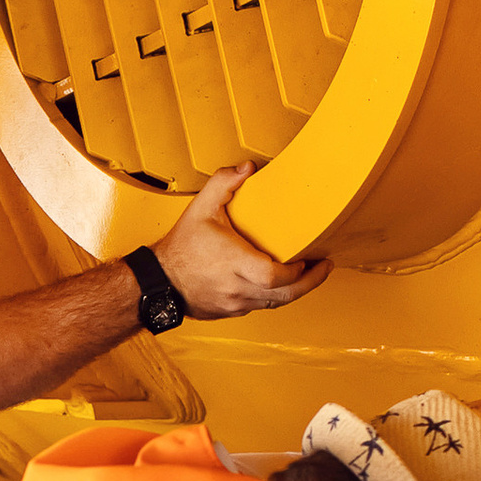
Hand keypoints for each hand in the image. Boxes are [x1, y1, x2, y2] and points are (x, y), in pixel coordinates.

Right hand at [154, 165, 330, 319]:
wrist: (157, 283)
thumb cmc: (180, 248)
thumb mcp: (200, 208)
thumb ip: (223, 183)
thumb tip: (247, 168)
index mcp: (233, 263)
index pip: (274, 276)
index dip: (297, 271)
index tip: (308, 258)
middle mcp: (236, 288)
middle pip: (284, 295)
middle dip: (310, 282)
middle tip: (323, 268)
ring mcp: (234, 303)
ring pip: (275, 303)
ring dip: (295, 290)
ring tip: (308, 274)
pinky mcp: (230, 312)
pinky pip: (260, 306)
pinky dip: (273, 296)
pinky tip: (280, 283)